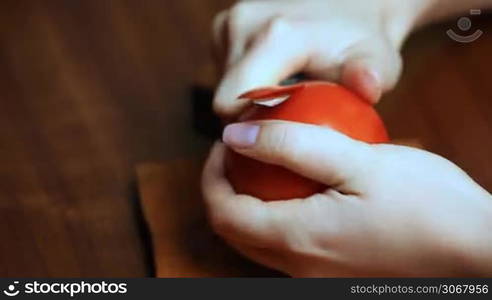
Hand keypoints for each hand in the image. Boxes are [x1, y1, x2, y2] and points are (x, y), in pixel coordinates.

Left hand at [202, 121, 491, 275]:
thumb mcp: (359, 161)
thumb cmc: (427, 204)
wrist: (476, 252)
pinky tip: (300, 188)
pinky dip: (276, 215)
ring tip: (265, 165)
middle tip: (240, 152)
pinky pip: (287, 246)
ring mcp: (316, 276)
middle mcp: (298, 268)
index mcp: (297, 240)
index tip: (225, 141)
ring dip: (249, 203)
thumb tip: (235, 136)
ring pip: (258, 241)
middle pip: (234, 231)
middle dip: (224, 189)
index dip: (212, 175)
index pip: (223, 212)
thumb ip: (291, 146)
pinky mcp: (334, 273)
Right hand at [212, 0, 431, 115]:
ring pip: (223, 88)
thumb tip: (367, 85)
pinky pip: (225, 73)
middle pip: (225, 100)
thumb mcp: (378, 62)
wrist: (350, 6)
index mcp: (274, 36)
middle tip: (287, 117)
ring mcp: (229, 22)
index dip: (250, 130)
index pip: (231, 105)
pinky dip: (245, 82)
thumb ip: (372, 76)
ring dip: (248, 100)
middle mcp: (243, 24)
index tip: (278, 137)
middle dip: (250, 117)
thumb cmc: (363, 44)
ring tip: (283, 94)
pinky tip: (274, 78)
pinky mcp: (222, 26)